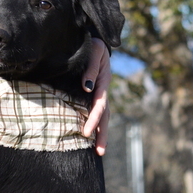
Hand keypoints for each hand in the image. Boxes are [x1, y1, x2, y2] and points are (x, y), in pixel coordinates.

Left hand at [81, 38, 110, 155]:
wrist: (97, 40)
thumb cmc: (93, 45)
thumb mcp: (94, 52)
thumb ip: (90, 69)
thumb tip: (87, 88)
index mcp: (103, 83)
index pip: (99, 106)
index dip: (93, 120)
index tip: (87, 133)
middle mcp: (103, 91)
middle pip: (105, 117)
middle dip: (102, 134)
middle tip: (100, 152)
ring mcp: (100, 94)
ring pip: (103, 117)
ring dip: (102, 134)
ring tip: (100, 152)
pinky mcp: (95, 94)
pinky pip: (97, 112)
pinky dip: (96, 125)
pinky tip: (92, 137)